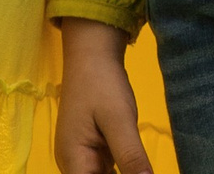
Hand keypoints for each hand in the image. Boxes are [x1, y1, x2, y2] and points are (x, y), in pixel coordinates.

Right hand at [55, 20, 151, 173]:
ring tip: (138, 164)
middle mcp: (73, 163)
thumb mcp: (119, 119)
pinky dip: (120, 169)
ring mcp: (81, 155)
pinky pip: (104, 168)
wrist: (92, 51)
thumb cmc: (102, 82)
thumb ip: (130, 156)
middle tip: (140, 167)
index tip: (137, 173)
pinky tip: (135, 166)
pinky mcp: (92, 146)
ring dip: (122, 173)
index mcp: (73, 160)